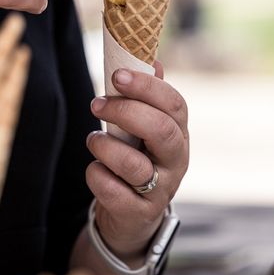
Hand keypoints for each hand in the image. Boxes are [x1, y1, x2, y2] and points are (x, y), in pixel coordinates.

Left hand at [86, 63, 188, 261]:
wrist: (132, 215)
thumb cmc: (136, 159)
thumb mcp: (144, 129)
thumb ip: (147, 98)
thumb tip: (152, 59)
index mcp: (179, 133)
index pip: (174, 104)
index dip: (147, 87)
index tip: (117, 76)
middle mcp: (176, 160)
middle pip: (162, 131)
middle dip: (125, 112)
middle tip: (96, 104)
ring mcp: (161, 189)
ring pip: (134, 165)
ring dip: (105, 147)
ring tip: (94, 139)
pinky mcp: (139, 212)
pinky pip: (113, 191)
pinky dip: (96, 175)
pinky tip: (96, 169)